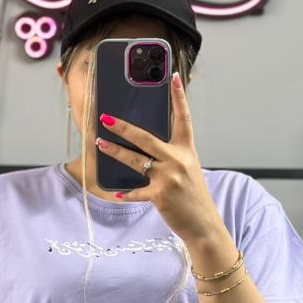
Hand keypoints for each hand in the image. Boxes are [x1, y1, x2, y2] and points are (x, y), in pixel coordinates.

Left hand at [95, 71, 221, 241]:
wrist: (204, 225)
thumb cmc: (193, 197)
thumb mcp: (188, 170)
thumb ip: (171, 156)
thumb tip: (143, 146)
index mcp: (187, 151)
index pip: (183, 119)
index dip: (178, 97)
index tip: (172, 77)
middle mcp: (179, 160)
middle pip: (146, 137)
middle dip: (123, 127)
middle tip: (106, 118)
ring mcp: (169, 177)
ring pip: (135, 160)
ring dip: (114, 151)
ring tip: (99, 143)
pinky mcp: (160, 195)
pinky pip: (136, 191)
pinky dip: (125, 193)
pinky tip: (115, 192)